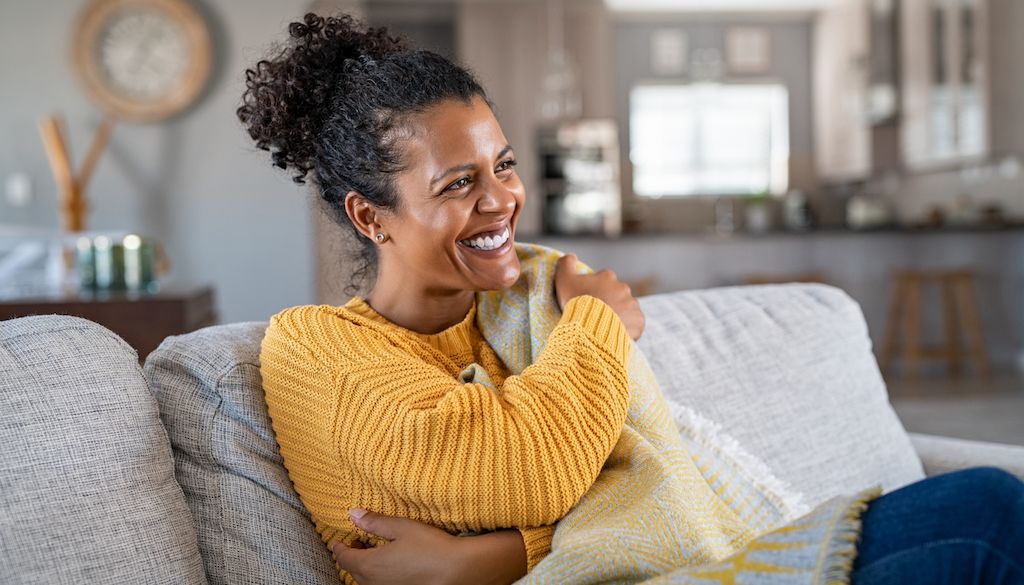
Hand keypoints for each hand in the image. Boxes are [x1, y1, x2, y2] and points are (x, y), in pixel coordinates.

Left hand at [331, 509, 525, 584]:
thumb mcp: (401, 527)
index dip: (339, 547)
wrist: (458, 570)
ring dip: (364, 567)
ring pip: (366, 581)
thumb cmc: (430, 546)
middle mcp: (375, 583)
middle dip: (351, 556)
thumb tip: (353, 514)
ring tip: (372, 553)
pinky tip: (389, 565)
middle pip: (353, 571)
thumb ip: (375, 522)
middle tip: (356, 542)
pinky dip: (377, 575)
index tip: (337, 540)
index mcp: (370, 565)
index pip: (344, 557)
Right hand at [554, 253, 644, 340]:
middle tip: (596, 314)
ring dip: (619, 314)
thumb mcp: (564, 281)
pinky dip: (628, 327)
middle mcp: (623, 288)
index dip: (595, 289)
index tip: (588, 299)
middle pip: (616, 294)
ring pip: (626, 308)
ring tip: (606, 326)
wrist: (591, 327)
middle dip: (609, 302)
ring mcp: (632, 304)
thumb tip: (571, 256)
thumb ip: (566, 264)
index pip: (603, 279)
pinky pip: (635, 323)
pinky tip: (617, 333)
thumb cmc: (576, 303)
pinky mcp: (639, 320)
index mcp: (607, 277)